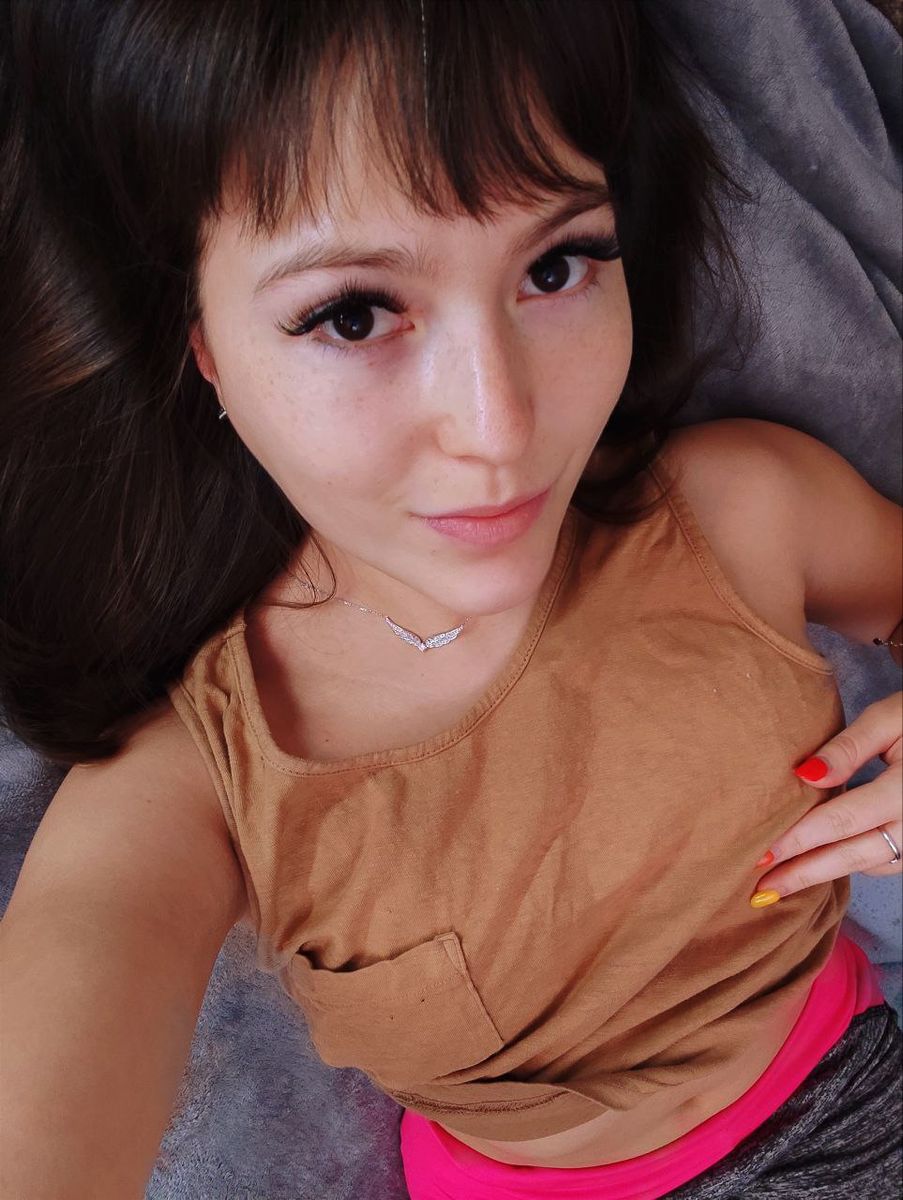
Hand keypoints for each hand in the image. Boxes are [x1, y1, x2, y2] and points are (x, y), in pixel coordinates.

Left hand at [750, 691, 902, 906]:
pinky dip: (848, 863)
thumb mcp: (890, 719)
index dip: (800, 839)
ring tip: (781, 880)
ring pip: (868, 864)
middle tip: (760, 891)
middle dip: (804, 873)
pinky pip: (882, 862)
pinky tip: (818, 860)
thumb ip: (849, 746)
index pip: (843, 820)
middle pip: (853, 855)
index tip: (762, 854)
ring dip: (824, 872)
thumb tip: (805, 775)